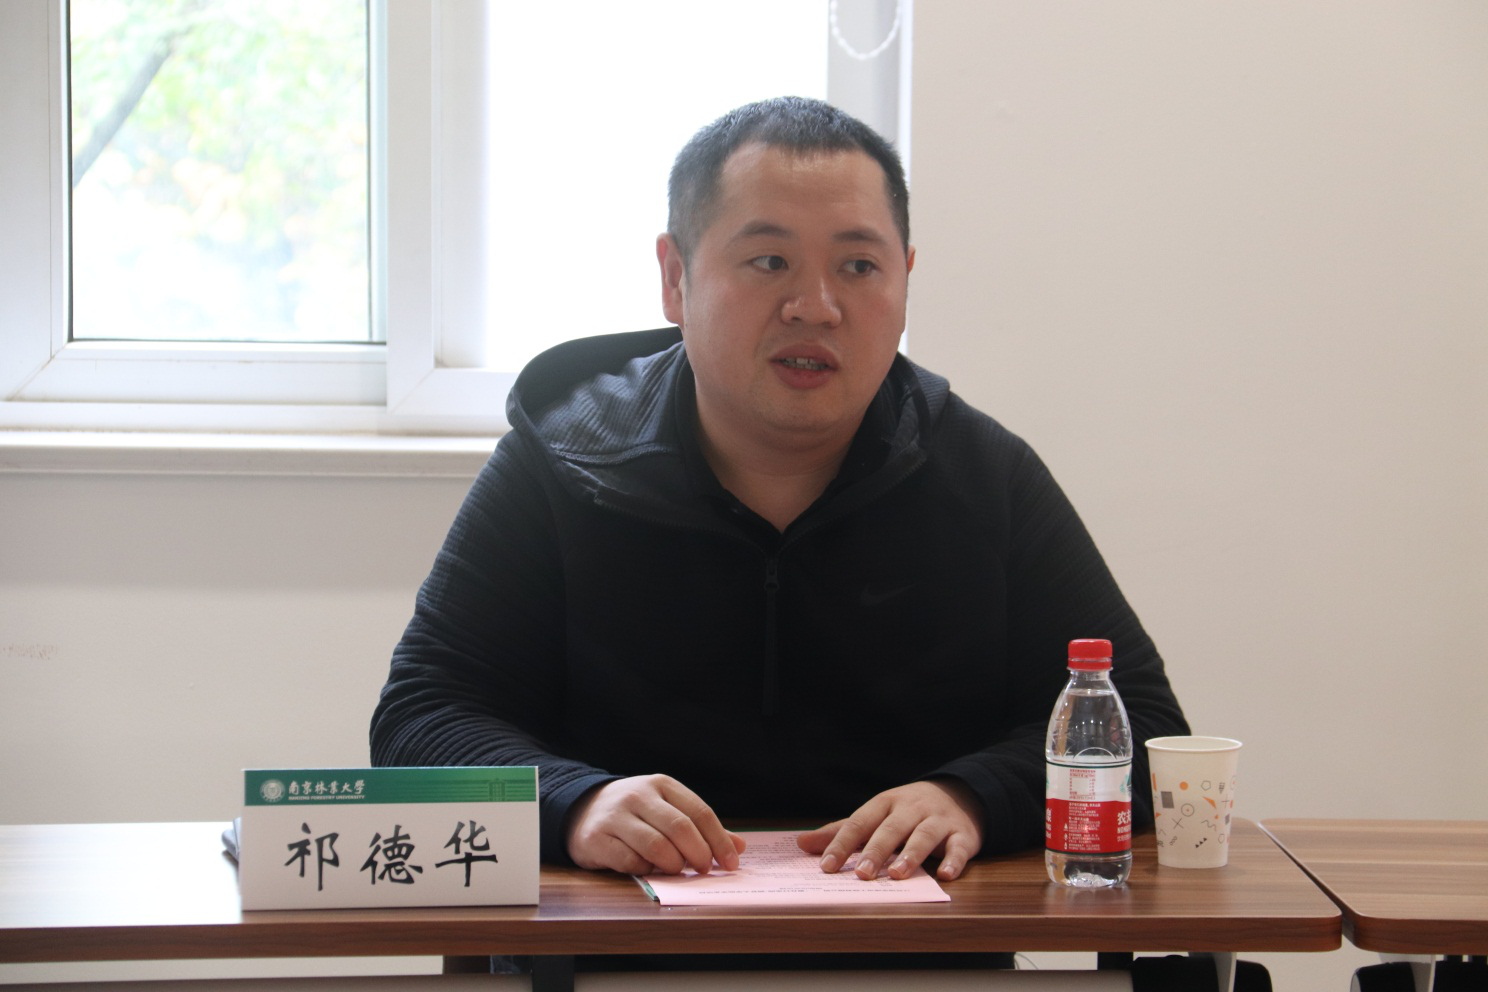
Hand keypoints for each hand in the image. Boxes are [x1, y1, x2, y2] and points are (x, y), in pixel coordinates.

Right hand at [564, 774, 746, 875]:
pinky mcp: (597, 838)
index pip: (699, 812)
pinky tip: (649, 869)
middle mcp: (638, 795)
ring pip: (656, 845)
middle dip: (699, 854)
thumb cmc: (636, 814)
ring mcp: (616, 816)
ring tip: (677, 870)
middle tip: (704, 870)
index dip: (719, 840)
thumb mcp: (667, 810)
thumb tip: (740, 847)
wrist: (583, 810)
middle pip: (680, 827)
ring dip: (673, 864)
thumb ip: (702, 828)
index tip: (731, 863)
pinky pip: (630, 860)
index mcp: (661, 785)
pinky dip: (646, 870)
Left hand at [796, 780, 982, 881]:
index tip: (826, 867)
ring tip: (897, 874)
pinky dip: (953, 860)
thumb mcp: (876, 815)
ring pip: (924, 835)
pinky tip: (945, 875)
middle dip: (876, 851)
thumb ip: (842, 831)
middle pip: (891, 828)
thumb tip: (801, 843)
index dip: (842, 844)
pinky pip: (959, 847)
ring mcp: (938, 820)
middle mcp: (911, 809)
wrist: (960, 795)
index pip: (859, 823)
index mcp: (885, 803)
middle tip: (861, 874)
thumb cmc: (908, 812)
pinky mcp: (963, 835)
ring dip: (911, 855)